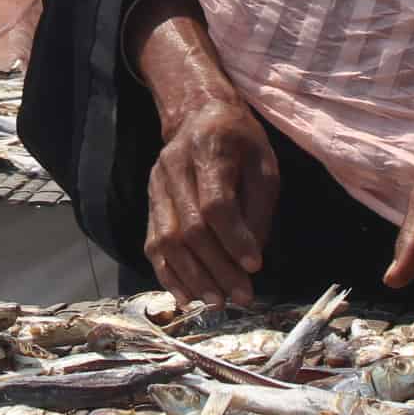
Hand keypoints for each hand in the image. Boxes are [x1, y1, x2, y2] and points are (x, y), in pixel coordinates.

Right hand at [128, 0, 277, 306]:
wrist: (196, 113)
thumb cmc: (239, 139)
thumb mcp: (263, 162)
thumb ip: (258, 207)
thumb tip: (253, 256)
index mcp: (209, 150)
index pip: (216, 203)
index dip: (234, 239)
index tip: (255, 266)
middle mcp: (174, 168)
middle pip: (190, 228)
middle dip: (217, 268)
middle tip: (241, 295)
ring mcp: (156, 185)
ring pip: (166, 240)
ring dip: (192, 277)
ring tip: (216, 302)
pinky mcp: (150, 200)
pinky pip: (152, 243)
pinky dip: (168, 274)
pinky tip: (187, 297)